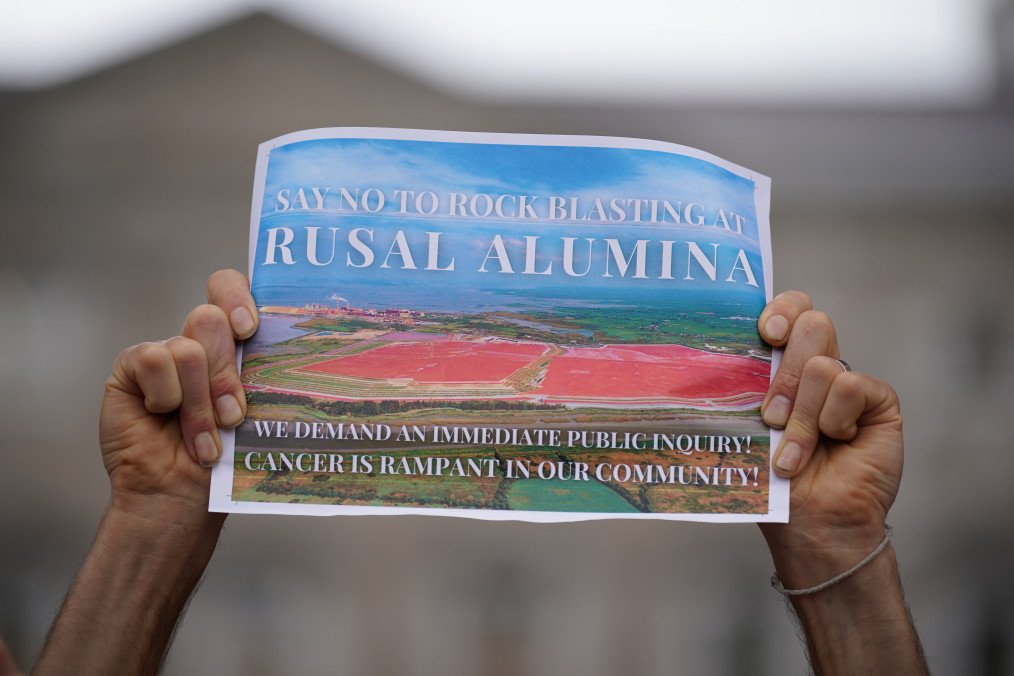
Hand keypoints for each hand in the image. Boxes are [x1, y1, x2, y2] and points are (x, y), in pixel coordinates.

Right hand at [99, 269, 257, 519]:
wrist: (180, 495)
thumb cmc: (224, 459)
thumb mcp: (248, 413)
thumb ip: (252, 374)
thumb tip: (265, 344)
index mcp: (231, 346)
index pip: (230, 291)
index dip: (238, 296)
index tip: (249, 328)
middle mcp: (197, 343)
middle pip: (212, 317)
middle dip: (225, 373)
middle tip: (232, 414)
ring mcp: (165, 353)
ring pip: (188, 348)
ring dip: (200, 401)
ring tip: (205, 439)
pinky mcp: (132, 367)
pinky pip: (154, 360)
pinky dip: (166, 395)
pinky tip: (162, 417)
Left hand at [756, 291, 903, 582]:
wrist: (811, 523)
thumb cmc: (772, 481)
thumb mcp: (748, 428)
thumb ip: (742, 390)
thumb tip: (707, 353)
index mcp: (787, 366)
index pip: (793, 310)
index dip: (782, 309)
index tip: (765, 333)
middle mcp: (820, 368)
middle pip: (812, 325)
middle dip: (784, 376)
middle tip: (770, 416)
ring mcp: (851, 384)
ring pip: (824, 365)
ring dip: (802, 416)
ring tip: (793, 454)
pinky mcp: (879, 401)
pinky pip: (851, 387)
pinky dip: (834, 420)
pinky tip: (837, 443)